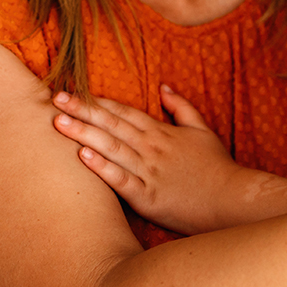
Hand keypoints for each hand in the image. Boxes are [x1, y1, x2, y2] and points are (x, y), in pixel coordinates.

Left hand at [53, 86, 248, 234]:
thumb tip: (163, 87)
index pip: (122, 112)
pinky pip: (121, 180)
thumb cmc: (217, 167)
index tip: (72, 92)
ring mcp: (148, 172)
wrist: (232, 200)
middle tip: (54, 99)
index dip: (96, 101)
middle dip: (82, 111)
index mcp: (161, 132)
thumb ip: (181, 107)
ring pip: (111, 148)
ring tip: (59, 123)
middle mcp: (151, 148)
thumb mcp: (203, 130)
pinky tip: (83, 156)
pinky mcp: (148, 197)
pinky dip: (102, 167)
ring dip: (83, 134)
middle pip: (111, 125)